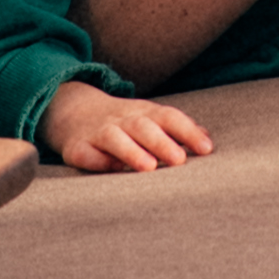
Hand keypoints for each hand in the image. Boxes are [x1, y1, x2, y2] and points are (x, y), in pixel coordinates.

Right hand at [45, 85, 213, 172]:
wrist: (71, 109)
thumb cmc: (123, 121)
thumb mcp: (149, 117)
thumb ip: (177, 128)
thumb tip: (207, 139)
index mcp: (143, 112)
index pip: (168, 117)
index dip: (187, 131)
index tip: (206, 149)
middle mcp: (121, 120)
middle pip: (142, 126)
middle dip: (161, 142)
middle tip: (180, 161)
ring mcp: (97, 132)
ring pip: (114, 138)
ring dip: (131, 151)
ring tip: (149, 167)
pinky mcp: (76, 148)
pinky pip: (85, 153)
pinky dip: (97, 160)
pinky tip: (111, 169)